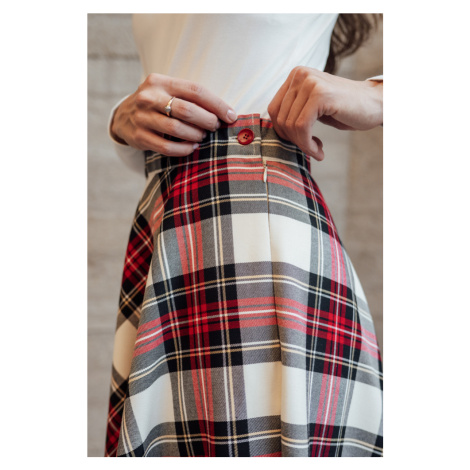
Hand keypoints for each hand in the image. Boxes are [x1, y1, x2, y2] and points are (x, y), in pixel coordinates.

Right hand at [110, 73, 236, 156]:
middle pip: (187, 110)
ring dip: (195, 135)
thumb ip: (190, 98)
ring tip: (201, 136)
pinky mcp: (139, 136)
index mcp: (160, 82)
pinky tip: (191, 147)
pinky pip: (166, 147)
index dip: (217, 104)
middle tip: (214, 127)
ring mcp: (142, 117)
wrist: (123, 117)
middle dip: (207, 120)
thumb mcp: (168, 92)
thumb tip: (225, 113)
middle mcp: (149, 97)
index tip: (231, 115)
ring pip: (176, 129)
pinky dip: (183, 149)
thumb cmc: (156, 104)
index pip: (195, 91)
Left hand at [267, 66, 382, 160]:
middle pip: (280, 119)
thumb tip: (272, 130)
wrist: (376, 104)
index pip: (274, 110)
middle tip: (310, 148)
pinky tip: (320, 150)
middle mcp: (300, 75)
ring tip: (317, 150)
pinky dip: (308, 144)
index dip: (283, 132)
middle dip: (293, 140)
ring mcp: (309, 82)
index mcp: (296, 76)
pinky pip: (302, 127)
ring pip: (290, 125)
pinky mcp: (320, 94)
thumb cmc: (345, 109)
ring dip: (303, 145)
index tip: (299, 142)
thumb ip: (294, 112)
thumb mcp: (313, 108)